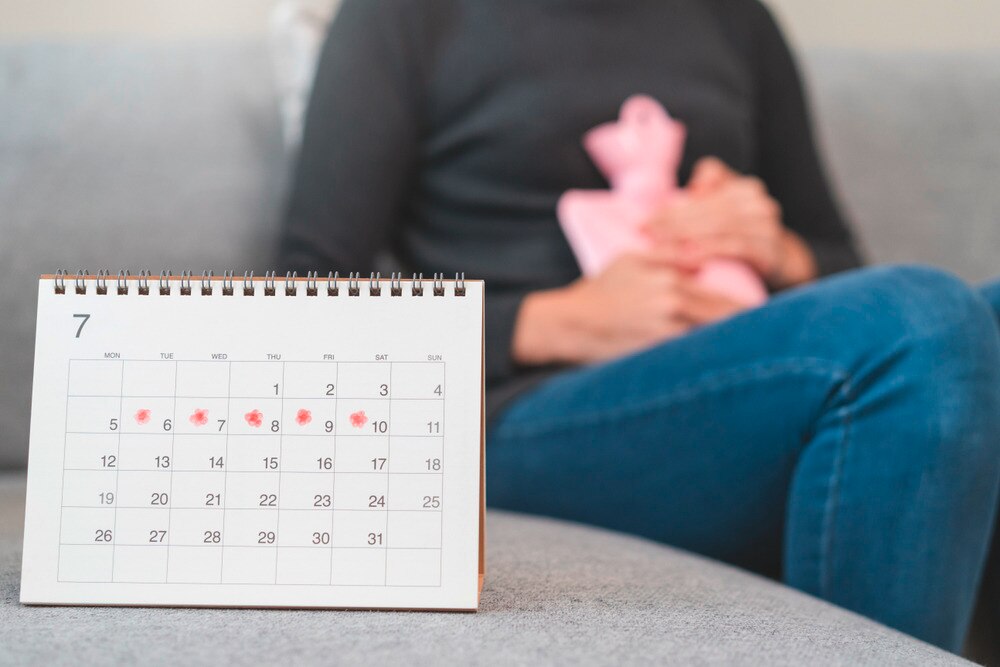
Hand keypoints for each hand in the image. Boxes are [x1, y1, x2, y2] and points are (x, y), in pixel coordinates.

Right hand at [511, 252, 750, 365]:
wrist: (569, 323)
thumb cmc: (599, 290)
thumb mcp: (631, 259)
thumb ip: (669, 255)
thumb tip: (703, 256)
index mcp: (671, 281)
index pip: (724, 298)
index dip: (751, 311)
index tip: (770, 318)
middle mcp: (672, 306)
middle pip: (726, 322)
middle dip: (752, 332)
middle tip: (778, 341)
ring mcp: (663, 334)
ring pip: (712, 343)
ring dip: (734, 350)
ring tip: (758, 361)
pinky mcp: (653, 356)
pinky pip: (689, 360)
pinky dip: (706, 364)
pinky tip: (722, 372)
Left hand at [643, 157, 816, 287]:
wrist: (781, 264)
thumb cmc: (740, 237)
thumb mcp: (721, 212)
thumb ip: (708, 189)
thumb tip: (696, 187)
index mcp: (745, 188)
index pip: (702, 191)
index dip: (672, 205)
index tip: (644, 221)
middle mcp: (759, 202)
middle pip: (708, 209)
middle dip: (673, 222)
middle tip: (645, 234)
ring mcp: (768, 225)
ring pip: (719, 226)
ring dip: (686, 236)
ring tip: (660, 245)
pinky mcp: (771, 250)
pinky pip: (735, 247)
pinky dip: (709, 250)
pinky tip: (687, 257)